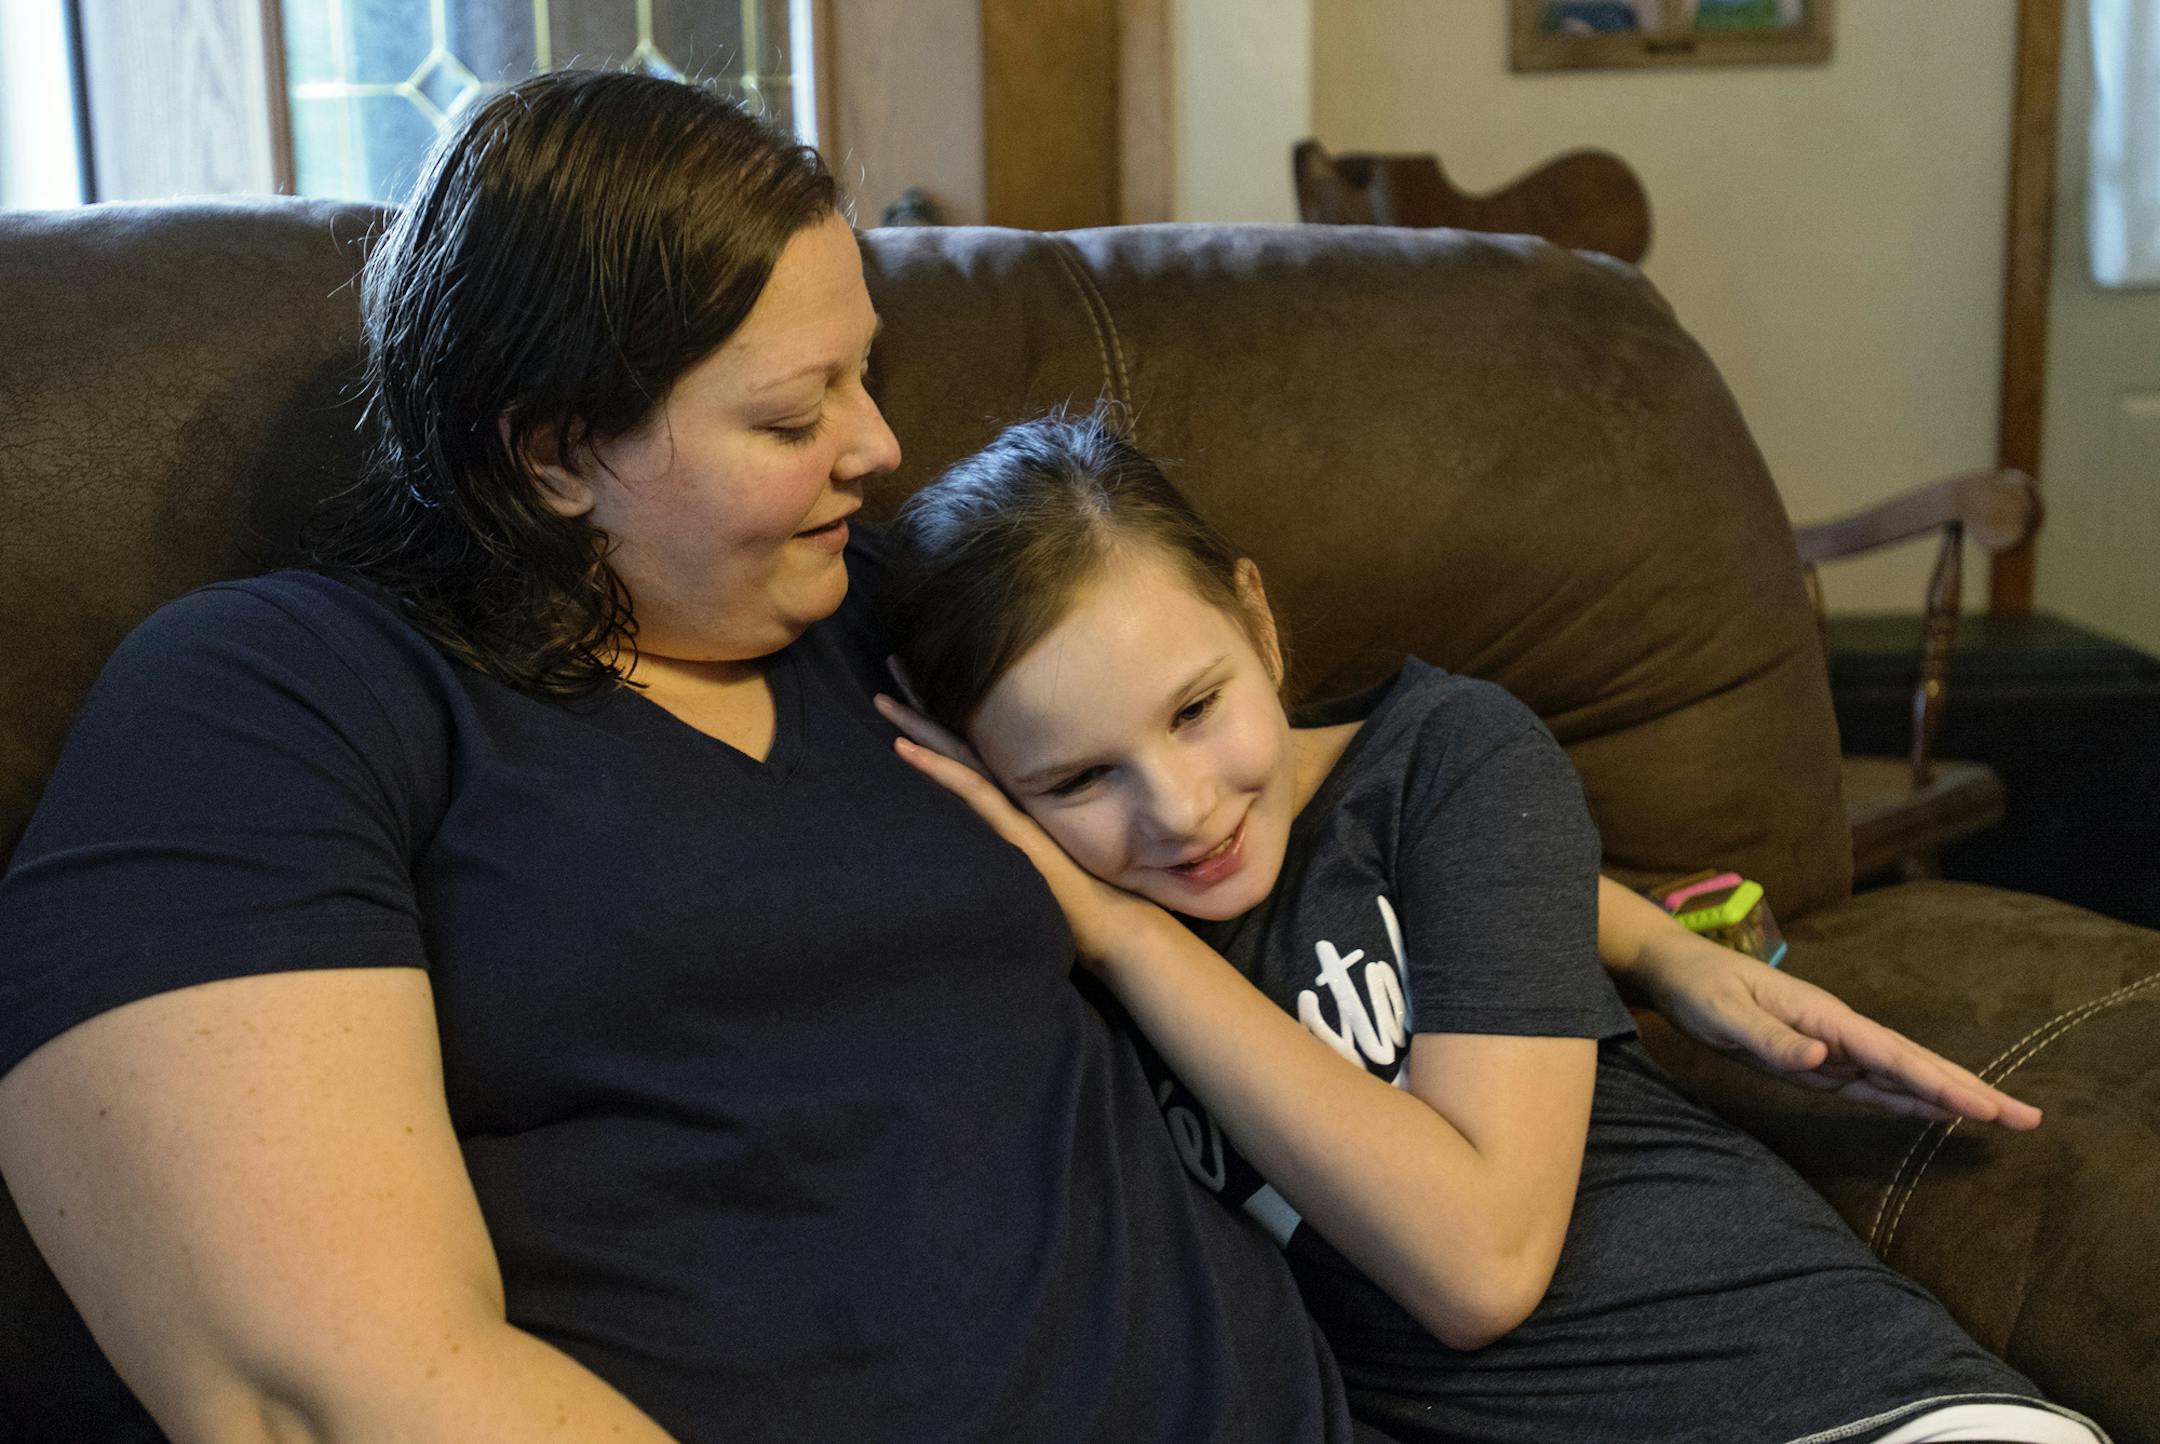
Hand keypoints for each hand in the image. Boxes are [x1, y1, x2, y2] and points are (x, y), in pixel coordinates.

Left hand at [872, 671, 1162, 968]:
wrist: (1121, 925)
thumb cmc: (1089, 904)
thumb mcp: (1044, 867)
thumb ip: (1020, 847)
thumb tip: (994, 846)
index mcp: (1020, 801)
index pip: (972, 752)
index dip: (941, 721)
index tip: (911, 691)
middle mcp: (1016, 796)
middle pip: (961, 741)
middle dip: (924, 705)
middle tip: (892, 663)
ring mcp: (1014, 811)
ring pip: (958, 757)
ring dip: (918, 726)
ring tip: (882, 698)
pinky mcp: (1013, 831)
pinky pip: (969, 791)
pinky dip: (936, 767)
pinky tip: (904, 748)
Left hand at [1636, 930, 2041, 1129]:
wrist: (1679, 972)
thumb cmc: (1700, 990)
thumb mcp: (1722, 1015)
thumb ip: (1770, 1040)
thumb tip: (1821, 1061)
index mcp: (1823, 1017)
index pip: (1890, 1055)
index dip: (1937, 1083)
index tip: (1983, 1107)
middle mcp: (1838, 1031)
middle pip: (1913, 1063)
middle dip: (1968, 1090)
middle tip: (2026, 1119)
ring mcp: (1831, 1047)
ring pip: (1901, 1074)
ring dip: (1949, 1095)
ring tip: (2002, 1117)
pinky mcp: (1816, 1062)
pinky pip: (1871, 1084)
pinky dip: (1907, 1098)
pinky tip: (1937, 1111)